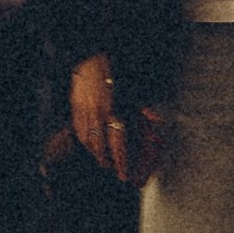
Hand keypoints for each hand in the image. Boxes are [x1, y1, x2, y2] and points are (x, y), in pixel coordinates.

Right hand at [71, 53, 160, 185]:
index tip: (123, 174)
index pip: (118, 145)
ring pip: (88, 141)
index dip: (121, 162)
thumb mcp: (134, 91)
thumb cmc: (115, 73)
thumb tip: (158, 121)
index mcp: (115, 112)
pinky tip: (88, 143)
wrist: (90, 57)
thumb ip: (144, 110)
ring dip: (95, 153)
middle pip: (100, 148)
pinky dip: (84, 140)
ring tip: (101, 160)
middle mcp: (99, 116)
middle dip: (106, 161)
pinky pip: (77, 130)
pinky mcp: (75, 108)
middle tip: (112, 169)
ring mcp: (84, 113)